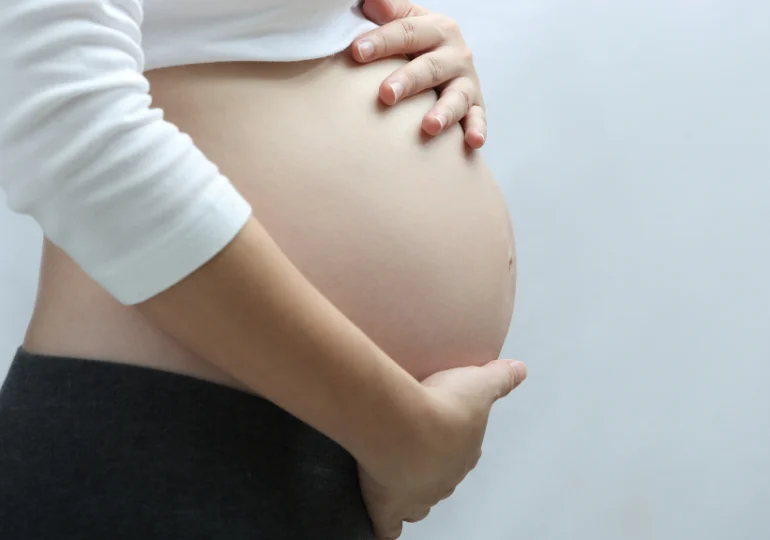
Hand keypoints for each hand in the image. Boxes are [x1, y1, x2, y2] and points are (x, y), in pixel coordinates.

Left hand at [353, 0, 487, 148]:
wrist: (447, 59)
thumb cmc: (415, 44)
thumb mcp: (406, 22)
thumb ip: (389, 11)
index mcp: (437, 28)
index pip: (408, 31)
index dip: (383, 41)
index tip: (357, 52)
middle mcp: (456, 54)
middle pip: (430, 67)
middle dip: (409, 81)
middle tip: (385, 94)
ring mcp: (466, 82)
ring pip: (456, 96)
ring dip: (444, 111)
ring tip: (429, 126)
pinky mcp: (475, 106)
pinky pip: (477, 118)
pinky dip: (477, 129)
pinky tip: (473, 142)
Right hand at [357, 359, 526, 538]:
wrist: (405, 425)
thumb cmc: (440, 405)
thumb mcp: (479, 382)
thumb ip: (500, 377)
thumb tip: (519, 370)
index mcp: (464, 450)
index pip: (463, 452)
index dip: (452, 442)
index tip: (441, 429)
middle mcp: (444, 476)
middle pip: (439, 476)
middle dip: (429, 465)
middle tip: (412, 446)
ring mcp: (417, 495)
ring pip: (418, 503)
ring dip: (410, 491)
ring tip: (397, 479)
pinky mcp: (388, 505)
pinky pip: (389, 526)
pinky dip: (386, 526)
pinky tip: (383, 522)